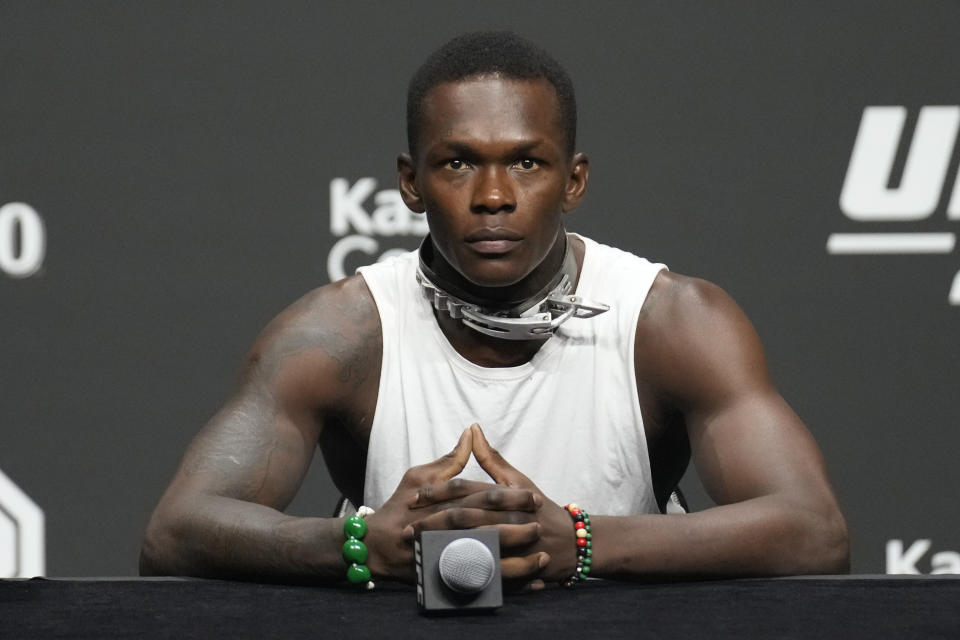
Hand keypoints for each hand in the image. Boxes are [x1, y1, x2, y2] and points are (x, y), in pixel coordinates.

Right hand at [362, 428, 542, 582]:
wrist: (373, 546)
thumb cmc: (398, 507)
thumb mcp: (418, 476)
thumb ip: (448, 460)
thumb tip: (470, 433)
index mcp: (442, 503)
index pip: (481, 497)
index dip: (510, 497)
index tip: (534, 497)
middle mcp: (444, 530)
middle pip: (486, 529)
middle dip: (516, 528)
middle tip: (541, 526)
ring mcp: (444, 556)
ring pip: (486, 560)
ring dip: (516, 562)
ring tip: (541, 559)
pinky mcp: (445, 578)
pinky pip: (479, 585)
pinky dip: (504, 586)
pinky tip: (527, 585)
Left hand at [409, 424, 577, 586]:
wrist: (571, 542)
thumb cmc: (538, 506)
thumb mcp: (517, 480)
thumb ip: (491, 458)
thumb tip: (472, 429)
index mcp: (505, 493)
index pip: (466, 489)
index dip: (438, 492)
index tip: (414, 497)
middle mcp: (507, 516)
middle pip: (465, 517)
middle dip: (433, 522)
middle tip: (407, 527)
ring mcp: (512, 543)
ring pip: (473, 544)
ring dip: (444, 546)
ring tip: (419, 549)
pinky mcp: (515, 567)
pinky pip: (486, 570)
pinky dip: (465, 571)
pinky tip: (444, 572)